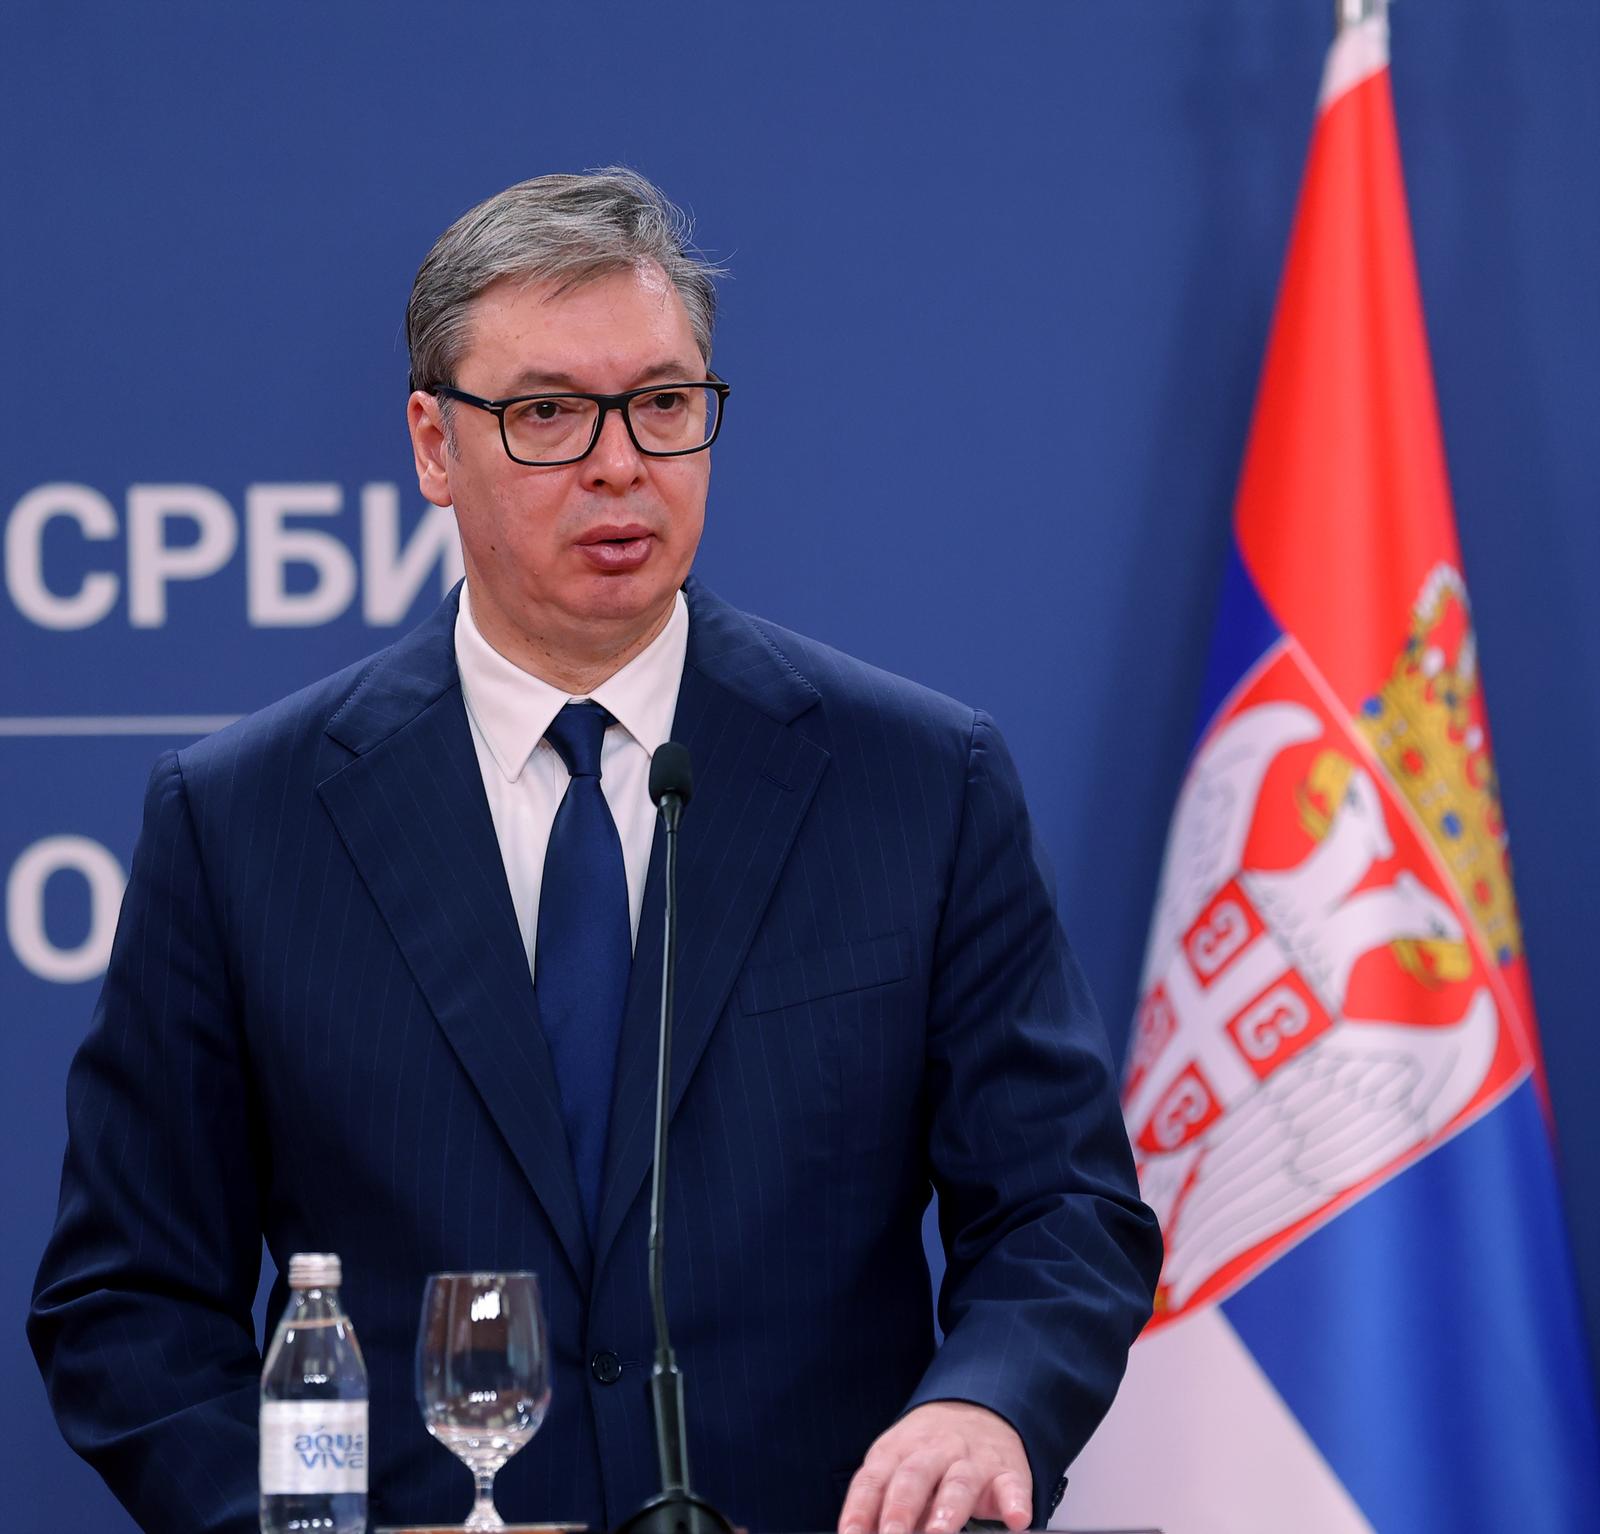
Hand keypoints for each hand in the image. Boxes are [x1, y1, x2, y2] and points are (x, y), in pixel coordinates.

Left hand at [838, 1400, 1031, 1533]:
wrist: (979, 1408)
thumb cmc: (929, 1450)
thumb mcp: (897, 1463)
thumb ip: (880, 1500)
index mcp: (898, 1450)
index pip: (873, 1480)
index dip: (859, 1510)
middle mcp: (934, 1452)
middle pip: (913, 1477)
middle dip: (900, 1510)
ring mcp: (972, 1461)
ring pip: (959, 1482)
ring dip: (949, 1508)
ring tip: (939, 1533)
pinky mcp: (1007, 1472)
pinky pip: (1012, 1485)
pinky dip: (1015, 1502)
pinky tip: (1015, 1519)